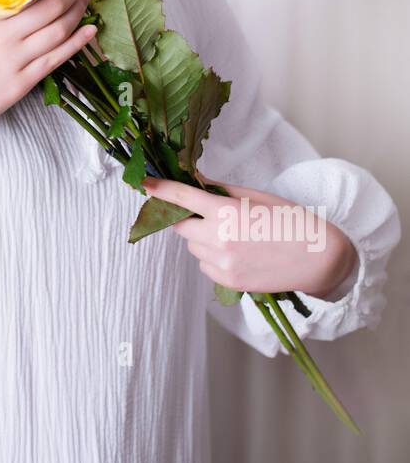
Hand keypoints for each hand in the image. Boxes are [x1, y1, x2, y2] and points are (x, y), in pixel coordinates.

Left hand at [141, 175, 356, 296]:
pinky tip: (237, 252)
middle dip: (187, 218)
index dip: (160, 189)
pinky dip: (211, 256)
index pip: (182, 198)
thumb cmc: (290, 221)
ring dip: (200, 238)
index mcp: (226, 212)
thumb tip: (196, 180)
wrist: (317, 259)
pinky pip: (205, 264)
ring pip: (192, 247)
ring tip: (233, 234)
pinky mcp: (227, 281)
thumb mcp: (256, 196)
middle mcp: (219, 238)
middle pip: (181, 226)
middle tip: (206, 214)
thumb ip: (221, 190)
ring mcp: (222, 263)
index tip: (144, 183)